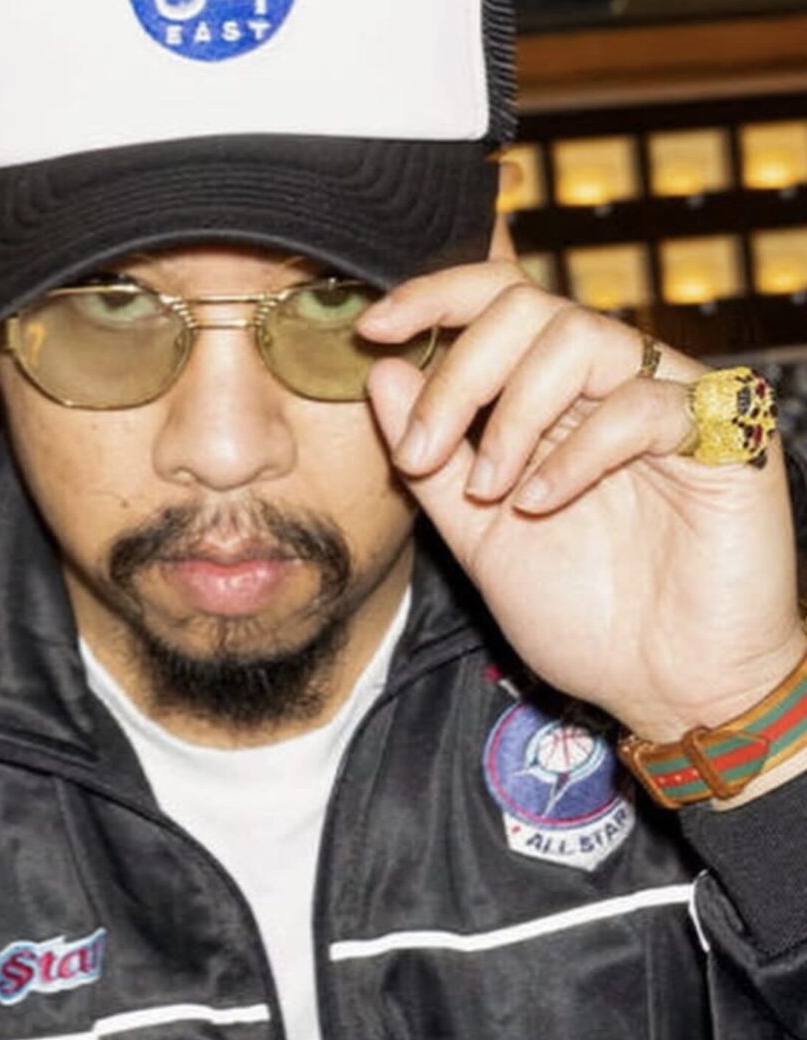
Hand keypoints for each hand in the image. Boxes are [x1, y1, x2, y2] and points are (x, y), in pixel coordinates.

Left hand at [358, 249, 802, 743]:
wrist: (668, 686)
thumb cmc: (584, 615)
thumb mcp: (480, 539)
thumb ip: (434, 463)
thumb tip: (383, 373)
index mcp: (555, 402)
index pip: (497, 307)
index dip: (435, 299)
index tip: (371, 332)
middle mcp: (611, 386)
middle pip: (526, 310)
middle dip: (457, 375)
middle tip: (421, 452)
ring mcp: (669, 402)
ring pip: (580, 338)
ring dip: (512, 415)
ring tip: (492, 494)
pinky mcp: (723, 434)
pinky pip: (643, 403)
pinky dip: (577, 453)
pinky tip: (541, 506)